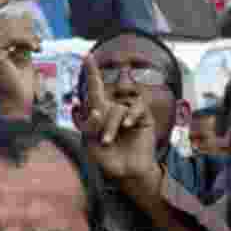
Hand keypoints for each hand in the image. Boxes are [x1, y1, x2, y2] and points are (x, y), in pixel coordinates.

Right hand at [0, 0, 40, 117]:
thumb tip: (25, 12)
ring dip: (27, 34)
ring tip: (36, 47)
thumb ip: (21, 34)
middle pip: (1, 18)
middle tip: (36, 43)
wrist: (19, 104)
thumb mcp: (22, 51)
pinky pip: (12, 34)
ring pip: (7, 24)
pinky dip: (27, 39)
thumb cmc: (20, 83)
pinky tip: (36, 50)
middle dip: (23, 27)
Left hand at [80, 53, 158, 182]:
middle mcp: (113, 111)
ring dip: (111, 126)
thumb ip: (88, 126)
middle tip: (104, 140)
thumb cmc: (108, 160)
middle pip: (104, 98)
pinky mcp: (143, 119)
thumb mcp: (90, 144)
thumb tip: (94, 109)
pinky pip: (136, 109)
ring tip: (108, 142)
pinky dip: (130, 115)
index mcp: (98, 115)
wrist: (128, 173)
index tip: (87, 57)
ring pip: (117, 109)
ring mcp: (128, 114)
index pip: (94, 91)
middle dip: (102, 114)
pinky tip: (127, 125)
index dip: (91, 73)